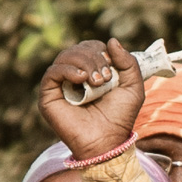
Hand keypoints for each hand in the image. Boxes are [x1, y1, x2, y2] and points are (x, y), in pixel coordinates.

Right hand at [39, 39, 142, 161]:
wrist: (108, 141)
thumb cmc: (120, 118)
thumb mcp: (133, 88)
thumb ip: (129, 63)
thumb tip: (111, 40)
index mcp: (91, 71)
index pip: (89, 46)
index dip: (100, 51)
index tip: (112, 68)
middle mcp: (73, 76)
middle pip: (77, 49)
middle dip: (94, 58)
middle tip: (105, 78)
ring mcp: (60, 85)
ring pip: (65, 57)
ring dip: (84, 63)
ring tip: (97, 82)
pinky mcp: (48, 95)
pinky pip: (52, 72)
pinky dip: (67, 70)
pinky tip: (81, 79)